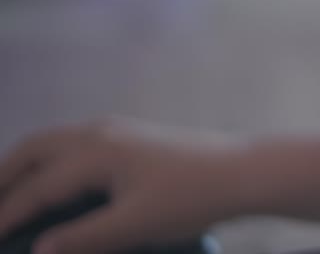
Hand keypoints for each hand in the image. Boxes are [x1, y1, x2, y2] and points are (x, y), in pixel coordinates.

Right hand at [0, 117, 248, 253]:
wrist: (244, 171)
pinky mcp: (130, 136)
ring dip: (23, 166)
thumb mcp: (136, 225)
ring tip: (5, 195)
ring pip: (51, 143)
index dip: (4, 217)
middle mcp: (99, 132)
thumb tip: (39, 251)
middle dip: (2, 179)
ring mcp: (115, 130)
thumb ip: (84, 239)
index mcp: (95, 152)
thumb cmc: (193, 197)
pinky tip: (50, 183)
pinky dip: (47, 161)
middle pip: (31, 151)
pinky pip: (72, 144)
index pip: (35, 189)